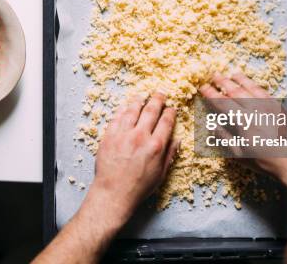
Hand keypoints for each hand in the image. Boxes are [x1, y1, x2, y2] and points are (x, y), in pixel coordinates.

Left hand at [85, 93, 178, 227]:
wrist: (114, 193)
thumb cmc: (138, 187)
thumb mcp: (161, 174)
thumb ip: (170, 154)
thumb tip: (177, 140)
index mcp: (156, 146)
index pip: (166, 122)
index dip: (170, 112)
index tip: (171, 108)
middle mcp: (140, 137)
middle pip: (151, 111)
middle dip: (157, 100)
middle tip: (160, 94)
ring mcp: (123, 135)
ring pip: (132, 110)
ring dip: (139, 100)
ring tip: (143, 96)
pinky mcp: (109, 136)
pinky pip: (116, 117)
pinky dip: (122, 109)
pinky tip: (126, 106)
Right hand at [200, 72, 286, 172]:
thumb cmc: (264, 161)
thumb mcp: (239, 154)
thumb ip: (224, 138)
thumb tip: (213, 125)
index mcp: (242, 121)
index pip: (222, 103)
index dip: (211, 94)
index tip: (203, 87)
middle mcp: (255, 110)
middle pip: (235, 91)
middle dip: (223, 82)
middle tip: (214, 75)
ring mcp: (268, 106)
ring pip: (251, 88)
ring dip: (240, 80)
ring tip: (232, 74)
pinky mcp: (279, 107)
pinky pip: (265, 91)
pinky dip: (255, 85)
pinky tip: (252, 84)